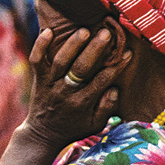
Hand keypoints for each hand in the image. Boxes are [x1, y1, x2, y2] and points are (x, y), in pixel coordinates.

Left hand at [23, 23, 129, 152]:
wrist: (42, 135)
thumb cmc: (74, 127)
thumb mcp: (94, 125)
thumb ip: (106, 108)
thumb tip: (114, 89)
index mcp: (81, 104)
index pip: (101, 81)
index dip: (116, 67)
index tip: (128, 53)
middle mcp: (64, 92)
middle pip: (80, 69)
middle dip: (94, 50)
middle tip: (106, 32)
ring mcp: (49, 84)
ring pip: (60, 62)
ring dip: (72, 45)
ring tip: (84, 30)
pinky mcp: (37, 79)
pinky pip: (36, 61)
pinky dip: (39, 46)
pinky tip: (48, 30)